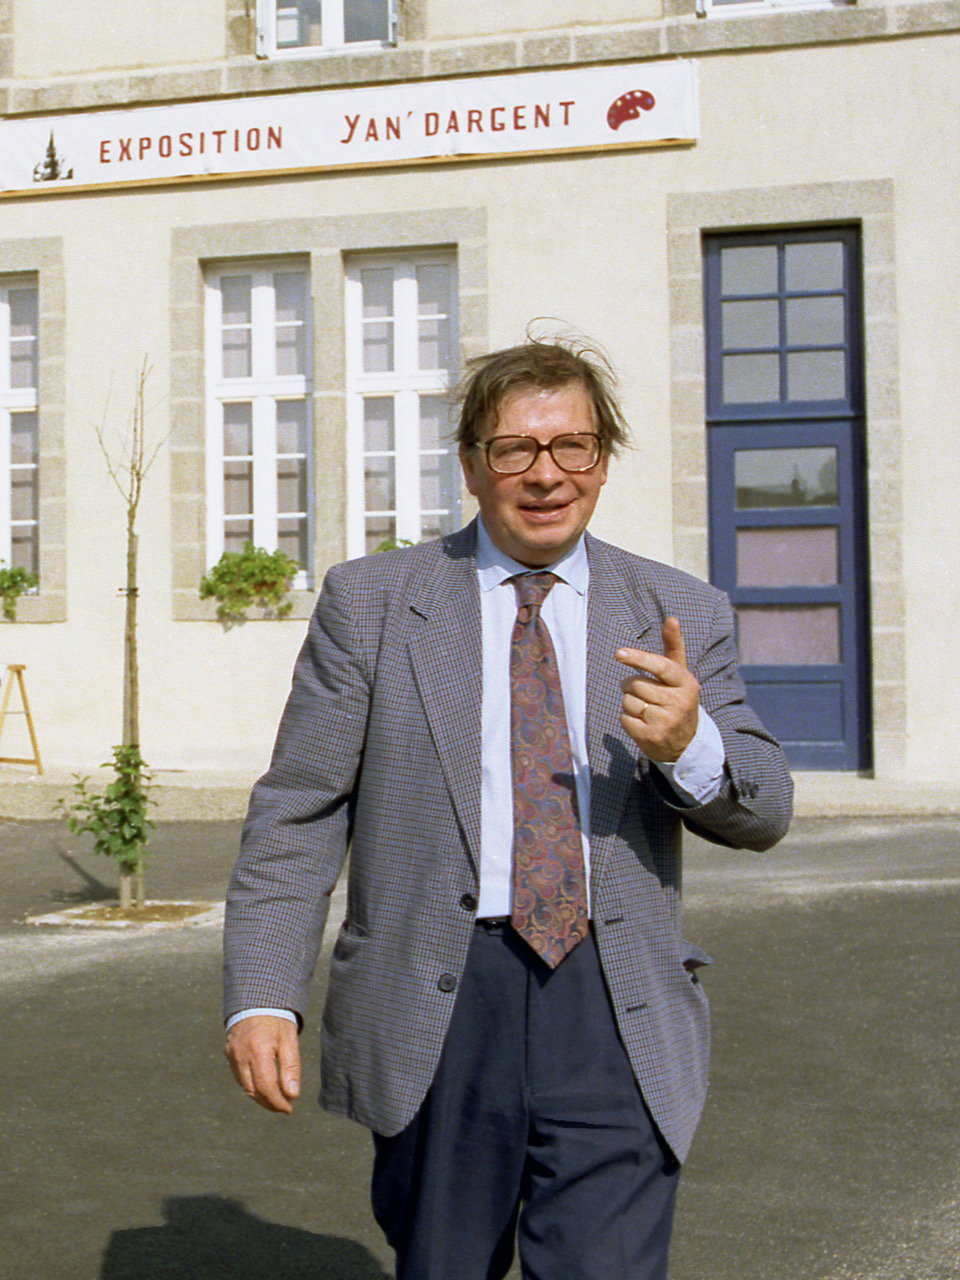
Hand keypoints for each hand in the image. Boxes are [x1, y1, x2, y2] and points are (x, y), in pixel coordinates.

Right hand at [224, 1014, 300, 1113]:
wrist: (257, 1000)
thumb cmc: (277, 1020)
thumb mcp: (289, 1040)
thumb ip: (291, 1068)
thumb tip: (292, 1095)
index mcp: (258, 1051)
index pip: (266, 1087)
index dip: (277, 1102)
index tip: (288, 1109)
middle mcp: (241, 1055)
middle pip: (253, 1090)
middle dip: (269, 1103)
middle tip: (284, 1107)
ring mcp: (232, 1054)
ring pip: (245, 1086)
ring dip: (260, 1097)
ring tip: (276, 1099)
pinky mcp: (228, 1053)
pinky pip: (239, 1076)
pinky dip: (251, 1085)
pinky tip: (263, 1086)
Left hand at [616, 618, 699, 762]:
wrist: (686, 743)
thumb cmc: (677, 700)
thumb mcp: (679, 675)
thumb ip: (673, 646)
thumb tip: (671, 618)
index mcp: (687, 683)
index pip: (660, 666)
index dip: (639, 658)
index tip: (619, 653)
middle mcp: (679, 702)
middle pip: (636, 683)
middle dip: (631, 686)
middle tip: (644, 693)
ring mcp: (666, 722)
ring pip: (628, 701)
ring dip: (629, 703)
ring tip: (645, 710)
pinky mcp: (652, 737)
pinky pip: (624, 718)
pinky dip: (627, 719)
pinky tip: (642, 723)